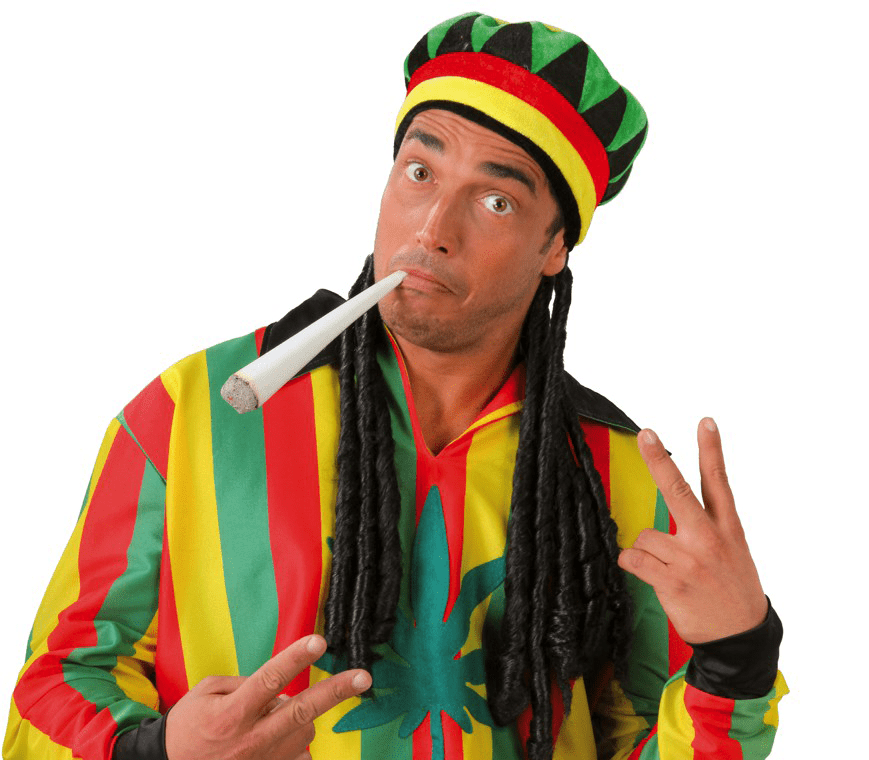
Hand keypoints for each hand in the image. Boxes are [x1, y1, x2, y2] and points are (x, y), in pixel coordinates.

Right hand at [165, 634, 370, 759]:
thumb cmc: (190, 726)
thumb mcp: (207, 692)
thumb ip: (244, 682)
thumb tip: (278, 683)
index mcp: (232, 713)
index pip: (269, 679)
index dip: (295, 659)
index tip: (319, 642)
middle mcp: (251, 738)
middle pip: (301, 711)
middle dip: (335, 691)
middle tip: (363, 677)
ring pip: (305, 729)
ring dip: (301, 716)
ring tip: (273, 716)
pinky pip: (301, 754)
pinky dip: (297, 742)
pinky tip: (281, 738)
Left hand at [617, 418, 767, 643]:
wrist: (741, 638)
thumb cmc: (732, 590)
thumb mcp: (734, 551)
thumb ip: (707, 527)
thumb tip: (673, 510)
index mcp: (728, 528)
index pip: (718, 481)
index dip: (711, 449)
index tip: (705, 422)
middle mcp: (708, 538)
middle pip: (677, 490)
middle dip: (658, 460)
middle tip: (646, 435)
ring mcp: (689, 559)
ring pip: (644, 535)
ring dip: (646, 550)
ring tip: (667, 570)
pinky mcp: (671, 581)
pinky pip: (633, 559)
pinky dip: (632, 564)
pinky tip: (650, 575)